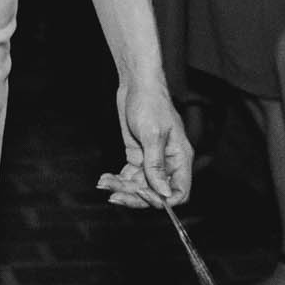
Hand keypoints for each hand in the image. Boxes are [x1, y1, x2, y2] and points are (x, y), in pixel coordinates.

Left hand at [98, 81, 191, 207]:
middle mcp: (167, 163)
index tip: (143, 193)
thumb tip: (163, 193)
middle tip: (116, 194)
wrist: (135, 85)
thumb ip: (156, 165)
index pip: (179, 192)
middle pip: (156, 193)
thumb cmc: (150, 103)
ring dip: (122, 187)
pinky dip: (118, 179)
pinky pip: (129, 176)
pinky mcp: (137, 157)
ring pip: (139, 186)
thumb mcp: (153, 134)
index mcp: (180, 158)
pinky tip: (105, 178)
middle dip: (135, 195)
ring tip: (105, 182)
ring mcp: (151, 161)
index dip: (163, 200)